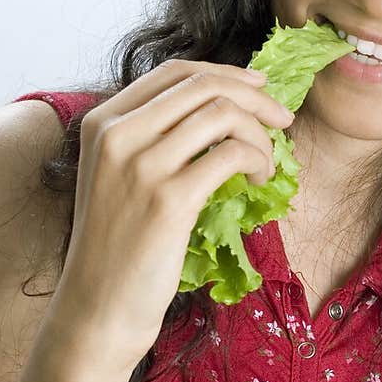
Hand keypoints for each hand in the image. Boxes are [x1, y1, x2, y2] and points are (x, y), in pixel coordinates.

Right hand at [46, 59, 293, 375]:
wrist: (98, 308)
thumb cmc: (117, 249)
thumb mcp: (117, 178)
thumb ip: (151, 139)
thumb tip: (218, 109)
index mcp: (102, 122)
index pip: (175, 72)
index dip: (225, 73)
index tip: (258, 87)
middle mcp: (117, 134)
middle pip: (203, 85)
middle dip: (255, 96)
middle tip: (282, 120)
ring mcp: (141, 165)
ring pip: (222, 114)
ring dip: (260, 133)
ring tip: (267, 163)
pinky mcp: (168, 199)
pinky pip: (231, 155)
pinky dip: (257, 161)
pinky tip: (259, 181)